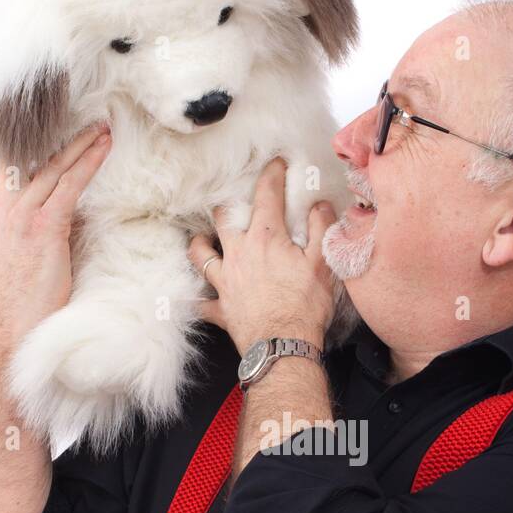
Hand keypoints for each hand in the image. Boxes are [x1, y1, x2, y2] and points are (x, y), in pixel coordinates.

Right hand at [0, 122, 111, 350]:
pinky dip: (88, 164)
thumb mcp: (29, 253)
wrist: (18, 327)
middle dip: (63, 137)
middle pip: (36, 159)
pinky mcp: (43, 227)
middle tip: (89, 118)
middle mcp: (6, 207)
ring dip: (81, 144)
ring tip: (102, 127)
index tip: (61, 125)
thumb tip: (73, 209)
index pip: (17, 164)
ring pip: (54, 166)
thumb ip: (42, 225)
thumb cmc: (28, 298)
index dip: (39, 143)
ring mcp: (22, 216)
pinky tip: (103, 148)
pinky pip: (69, 186)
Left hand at [187, 157, 336, 356]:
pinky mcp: (221, 309)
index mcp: (265, 238)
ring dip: (200, 244)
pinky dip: (195, 299)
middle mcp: (238, 254)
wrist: (284, 347)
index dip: (271, 174)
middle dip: (228, 204)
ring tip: (203, 239)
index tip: (275, 164)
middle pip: (223, 218)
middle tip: (235, 201)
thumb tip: (319, 205)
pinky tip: (188, 298)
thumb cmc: (305, 307)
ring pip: (200, 254)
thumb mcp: (323, 263)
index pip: (266, 195)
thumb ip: (321, 229)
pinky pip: (200, 303)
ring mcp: (225, 282)